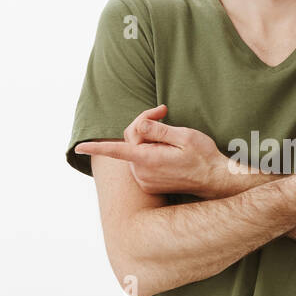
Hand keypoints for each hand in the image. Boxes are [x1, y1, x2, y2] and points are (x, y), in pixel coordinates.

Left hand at [74, 105, 229, 197]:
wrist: (215, 180)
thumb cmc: (203, 157)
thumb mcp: (184, 137)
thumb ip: (158, 130)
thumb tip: (137, 126)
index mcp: (148, 160)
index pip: (116, 151)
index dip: (96, 148)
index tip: (79, 148)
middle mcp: (141, 173)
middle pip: (130, 141)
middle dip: (143, 125)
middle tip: (164, 112)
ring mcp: (144, 180)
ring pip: (135, 151)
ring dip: (148, 139)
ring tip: (171, 136)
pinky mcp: (148, 184)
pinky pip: (141, 162)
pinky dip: (150, 151)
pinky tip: (170, 152)